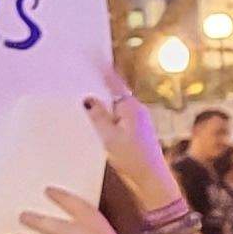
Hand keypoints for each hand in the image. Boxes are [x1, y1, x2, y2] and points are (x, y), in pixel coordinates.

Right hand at [83, 66, 183, 209]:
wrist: (150, 180)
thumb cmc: (133, 160)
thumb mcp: (108, 137)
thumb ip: (97, 116)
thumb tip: (88, 99)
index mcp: (131, 107)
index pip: (114, 82)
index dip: (103, 68)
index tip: (93, 53)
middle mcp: (136, 110)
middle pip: (114, 93)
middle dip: (99, 86)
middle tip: (82, 75)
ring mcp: (137, 121)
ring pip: (115, 106)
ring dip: (102, 104)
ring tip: (84, 99)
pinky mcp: (136, 132)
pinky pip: (118, 117)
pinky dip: (107, 116)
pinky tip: (96, 122)